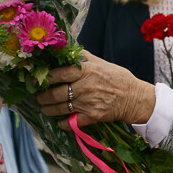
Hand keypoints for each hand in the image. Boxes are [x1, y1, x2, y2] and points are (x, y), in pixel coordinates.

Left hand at [35, 50, 156, 128]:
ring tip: (45, 108)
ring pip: (60, 108)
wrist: (135, 98)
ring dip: (49, 109)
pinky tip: (59, 121)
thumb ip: (83, 58)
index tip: (37, 80)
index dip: (46, 77)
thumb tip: (68, 50)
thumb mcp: (101, 63)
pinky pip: (71, 122)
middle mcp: (84, 86)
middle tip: (38, 97)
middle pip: (55, 93)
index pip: (59, 73)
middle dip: (42, 97)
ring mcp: (87, 103)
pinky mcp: (92, 117)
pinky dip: (62, 123)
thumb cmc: (118, 78)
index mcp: (86, 70)